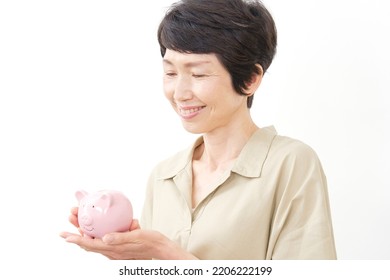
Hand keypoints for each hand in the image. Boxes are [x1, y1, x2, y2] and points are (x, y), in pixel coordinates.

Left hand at [60, 219, 196, 259]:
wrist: (161, 249)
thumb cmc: (151, 242)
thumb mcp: (138, 237)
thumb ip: (121, 237)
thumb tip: (105, 237)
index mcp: (114, 249)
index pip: (90, 244)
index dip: (76, 239)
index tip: (64, 234)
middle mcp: (111, 251)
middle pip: (88, 242)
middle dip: (77, 230)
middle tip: (70, 217)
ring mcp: (114, 250)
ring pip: (94, 241)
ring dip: (84, 230)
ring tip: (77, 219)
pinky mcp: (119, 247)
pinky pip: (103, 239)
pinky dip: (95, 233)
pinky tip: (96, 225)